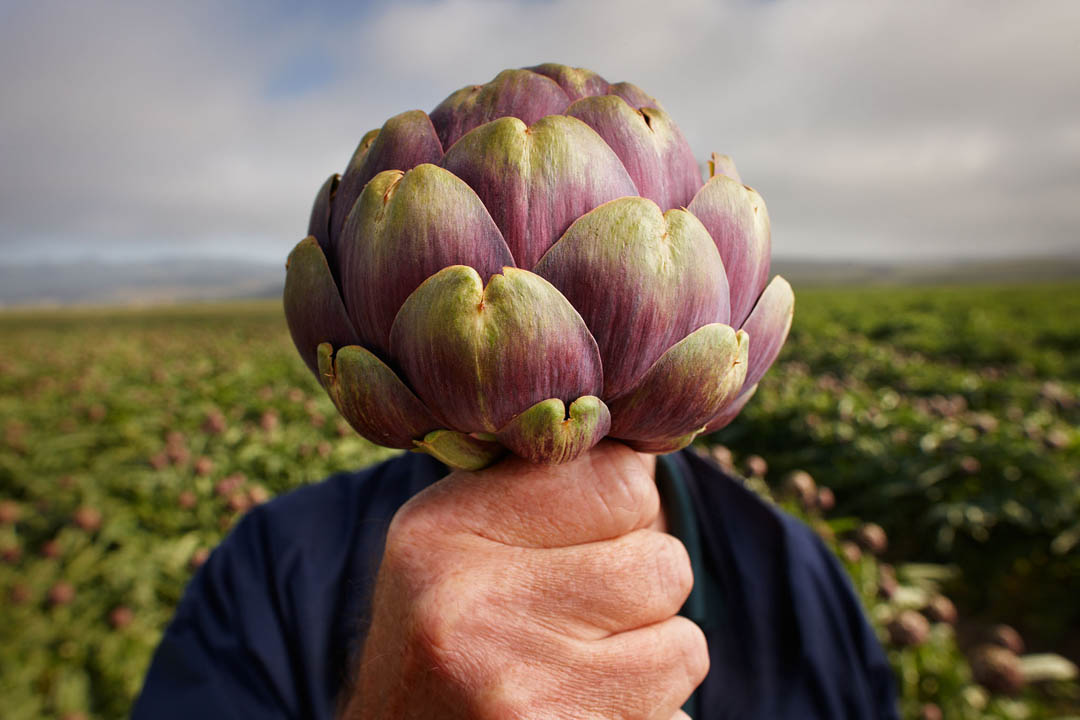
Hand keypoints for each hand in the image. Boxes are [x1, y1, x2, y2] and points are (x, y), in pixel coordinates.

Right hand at [339, 441, 707, 719]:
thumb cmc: (440, 634)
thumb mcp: (451, 539)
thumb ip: (542, 485)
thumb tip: (652, 445)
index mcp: (444, 534)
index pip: (622, 481)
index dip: (624, 512)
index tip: (589, 539)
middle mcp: (475, 615)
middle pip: (664, 565)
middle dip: (641, 593)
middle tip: (581, 620)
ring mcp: (523, 700)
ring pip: (684, 651)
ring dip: (651, 665)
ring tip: (578, 676)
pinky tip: (578, 717)